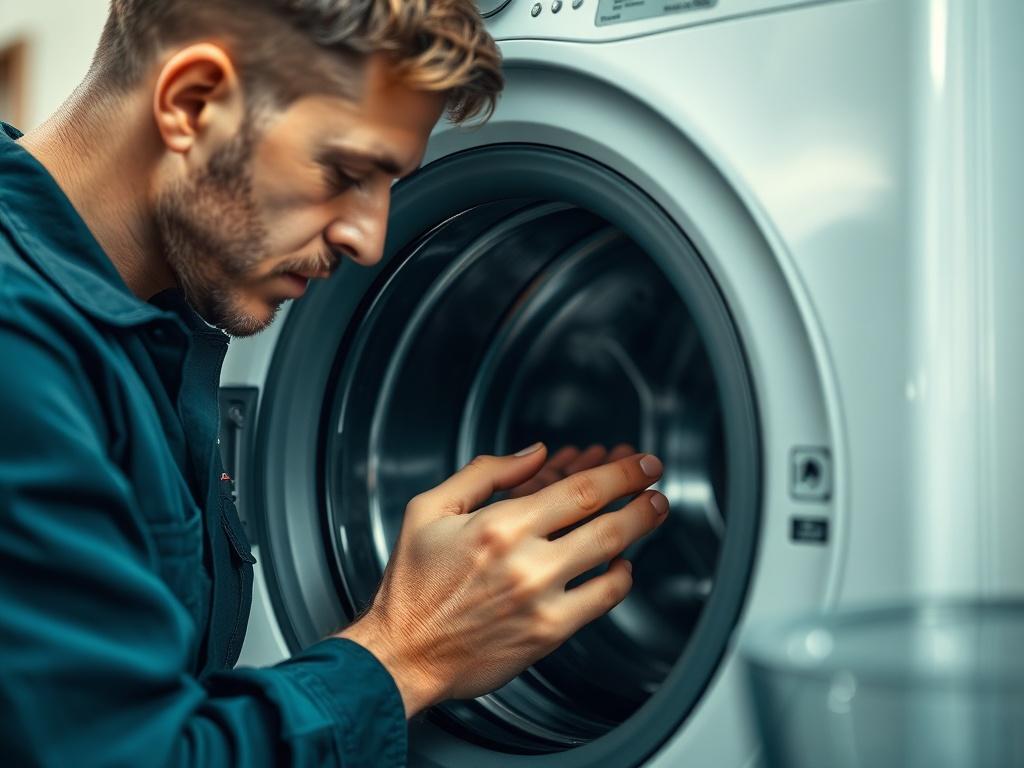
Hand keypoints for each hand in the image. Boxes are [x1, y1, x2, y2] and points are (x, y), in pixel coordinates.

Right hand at [338, 443, 667, 717]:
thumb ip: (486, 474)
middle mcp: (525, 561)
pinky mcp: (549, 633)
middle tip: (656, 484)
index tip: (640, 462)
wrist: (401, 654)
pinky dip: (620, 578)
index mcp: (498, 525)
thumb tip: (535, 453)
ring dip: (640, 530)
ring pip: (611, 557)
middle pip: (606, 520)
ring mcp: (542, 599)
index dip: (620, 472)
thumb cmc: (412, 585)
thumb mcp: (430, 510)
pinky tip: (621, 564)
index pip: (579, 489)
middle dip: (641, 495)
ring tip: (652, 513)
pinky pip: (602, 600)